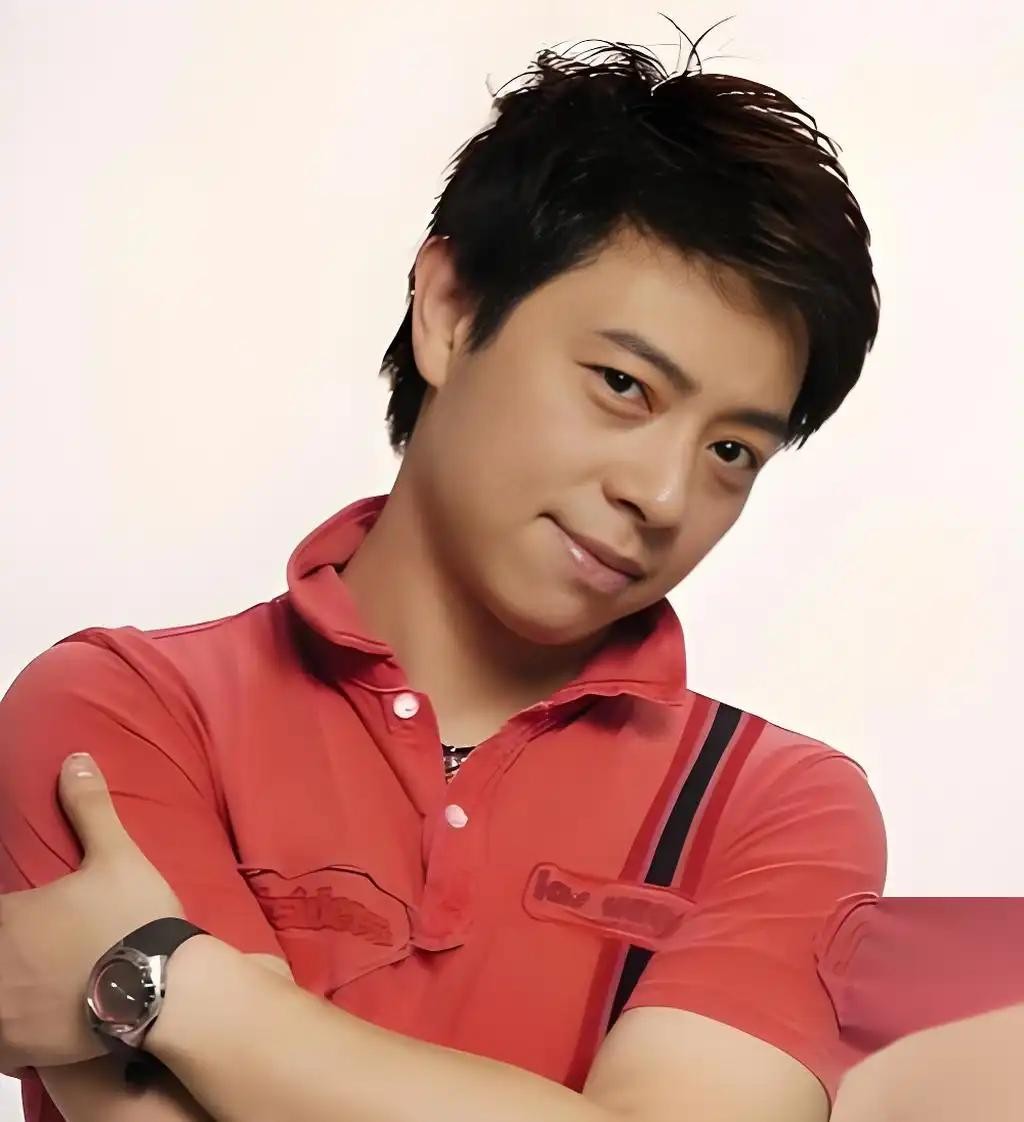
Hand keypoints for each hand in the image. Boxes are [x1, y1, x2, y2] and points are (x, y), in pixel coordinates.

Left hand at [0, 753, 182, 1073]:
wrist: (162, 990)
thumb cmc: (133, 921)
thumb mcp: (117, 855)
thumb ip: (89, 809)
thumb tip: (74, 760)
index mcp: (4, 918)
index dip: (7, 914)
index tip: (21, 916)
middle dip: (7, 948)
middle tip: (28, 946)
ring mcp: (0, 1014)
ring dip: (4, 987)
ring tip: (24, 982)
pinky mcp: (17, 1051)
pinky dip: (6, 1034)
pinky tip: (25, 1023)